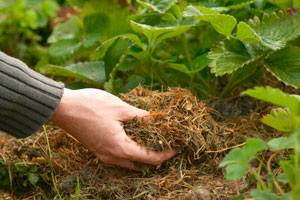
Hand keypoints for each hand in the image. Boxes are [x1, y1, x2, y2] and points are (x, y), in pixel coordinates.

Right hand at [49, 88, 175, 168]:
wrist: (63, 108)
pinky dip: (129, 150)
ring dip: (141, 153)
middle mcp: (111, 157)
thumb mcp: (121, 108)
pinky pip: (118, 156)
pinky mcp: (97, 150)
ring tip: (151, 140)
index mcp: (120, 148)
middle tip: (164, 142)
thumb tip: (156, 120)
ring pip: (128, 161)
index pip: (149, 158)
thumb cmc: (91, 106)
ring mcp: (102, 155)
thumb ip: (141, 117)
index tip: (175, 146)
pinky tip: (133, 137)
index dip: (165, 154)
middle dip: (154, 155)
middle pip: (139, 162)